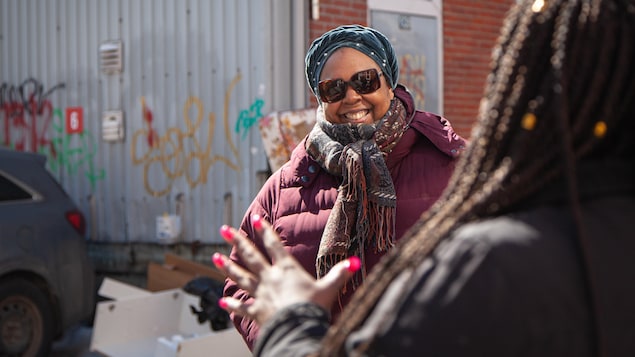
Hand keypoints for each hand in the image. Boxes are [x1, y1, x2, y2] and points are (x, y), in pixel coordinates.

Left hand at [212, 214, 359, 324]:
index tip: (254, 218)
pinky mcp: (256, 311)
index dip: (264, 231)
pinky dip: (232, 306)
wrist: (297, 328)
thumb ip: (340, 274)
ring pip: (240, 277)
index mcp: (286, 270)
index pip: (273, 245)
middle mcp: (270, 278)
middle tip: (223, 229)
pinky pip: (242, 307)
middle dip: (237, 241)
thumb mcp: (329, 289)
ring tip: (215, 257)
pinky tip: (221, 303)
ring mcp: (260, 294)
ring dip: (227, 267)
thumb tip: (354, 261)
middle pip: (250, 256)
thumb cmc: (313, 308)